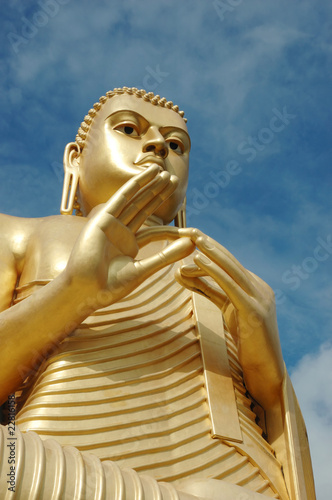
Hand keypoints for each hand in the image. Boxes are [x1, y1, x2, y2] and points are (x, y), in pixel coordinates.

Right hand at [66, 165, 194, 308]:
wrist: (86, 291)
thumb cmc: (110, 286)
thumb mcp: (144, 269)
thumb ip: (167, 256)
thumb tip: (191, 245)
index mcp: (128, 246)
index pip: (154, 232)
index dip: (170, 228)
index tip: (190, 228)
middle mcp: (120, 233)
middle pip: (143, 209)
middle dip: (158, 195)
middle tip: (174, 181)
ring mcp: (111, 225)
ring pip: (135, 201)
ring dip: (149, 186)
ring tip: (164, 174)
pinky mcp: (102, 219)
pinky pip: (121, 198)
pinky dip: (134, 185)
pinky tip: (147, 175)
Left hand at [137, 226, 283, 406]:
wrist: (265, 369)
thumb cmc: (246, 341)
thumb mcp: (226, 309)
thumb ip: (208, 290)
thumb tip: (183, 273)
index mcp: (253, 285)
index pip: (227, 262)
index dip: (208, 248)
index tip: (189, 236)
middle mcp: (258, 287)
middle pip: (229, 260)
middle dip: (208, 243)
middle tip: (188, 229)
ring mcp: (259, 298)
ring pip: (231, 269)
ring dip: (211, 251)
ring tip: (194, 238)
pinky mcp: (255, 311)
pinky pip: (231, 286)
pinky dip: (214, 271)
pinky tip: (199, 260)